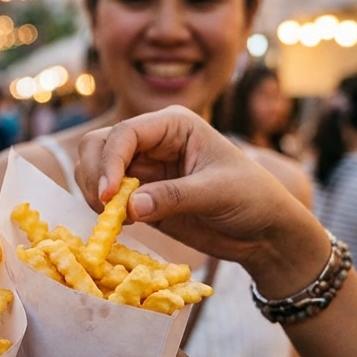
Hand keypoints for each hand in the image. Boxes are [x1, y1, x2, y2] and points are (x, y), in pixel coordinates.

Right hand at [73, 107, 330, 297]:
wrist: (263, 232)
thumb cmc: (252, 199)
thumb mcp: (217, 193)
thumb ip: (173, 197)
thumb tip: (128, 207)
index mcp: (173, 125)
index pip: (125, 134)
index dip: (109, 162)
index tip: (108, 196)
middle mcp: (152, 141)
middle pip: (98, 145)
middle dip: (94, 174)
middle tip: (105, 208)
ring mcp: (143, 168)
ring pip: (94, 169)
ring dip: (93, 193)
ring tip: (116, 219)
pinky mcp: (139, 196)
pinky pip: (104, 197)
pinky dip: (101, 210)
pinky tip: (123, 224)